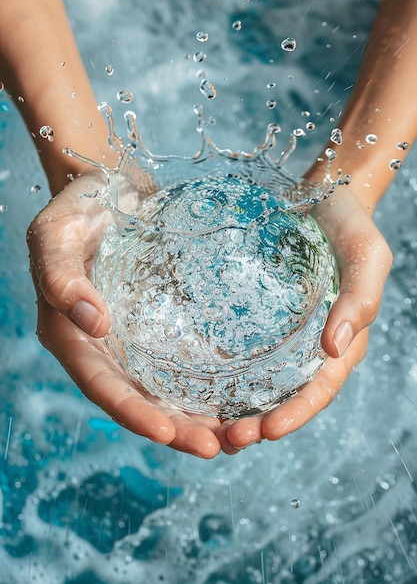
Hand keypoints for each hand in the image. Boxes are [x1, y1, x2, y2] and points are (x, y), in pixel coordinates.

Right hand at [27, 172, 221, 457]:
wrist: (108, 186)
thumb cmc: (76, 207)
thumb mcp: (56, 235)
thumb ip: (62, 278)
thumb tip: (94, 325)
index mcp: (70, 336)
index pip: (101, 386)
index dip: (132, 413)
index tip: (168, 433)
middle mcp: (103, 347)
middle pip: (139, 399)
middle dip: (176, 429)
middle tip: (219, 446)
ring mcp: (134, 338)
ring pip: (166, 390)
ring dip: (199, 416)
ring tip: (240, 435)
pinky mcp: (160, 324)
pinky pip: (185, 361)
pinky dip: (210, 384)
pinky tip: (244, 395)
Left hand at [215, 185, 392, 452]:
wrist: (322, 195)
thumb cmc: (348, 224)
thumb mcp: (365, 254)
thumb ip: (360, 297)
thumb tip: (334, 349)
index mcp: (341, 339)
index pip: (320, 387)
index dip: (297, 413)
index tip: (267, 432)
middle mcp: (311, 344)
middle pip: (288, 395)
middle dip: (261, 424)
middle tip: (228, 441)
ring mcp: (285, 332)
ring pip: (264, 382)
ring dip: (240, 410)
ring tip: (209, 429)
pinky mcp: (261, 316)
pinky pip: (245, 352)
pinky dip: (227, 376)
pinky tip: (199, 386)